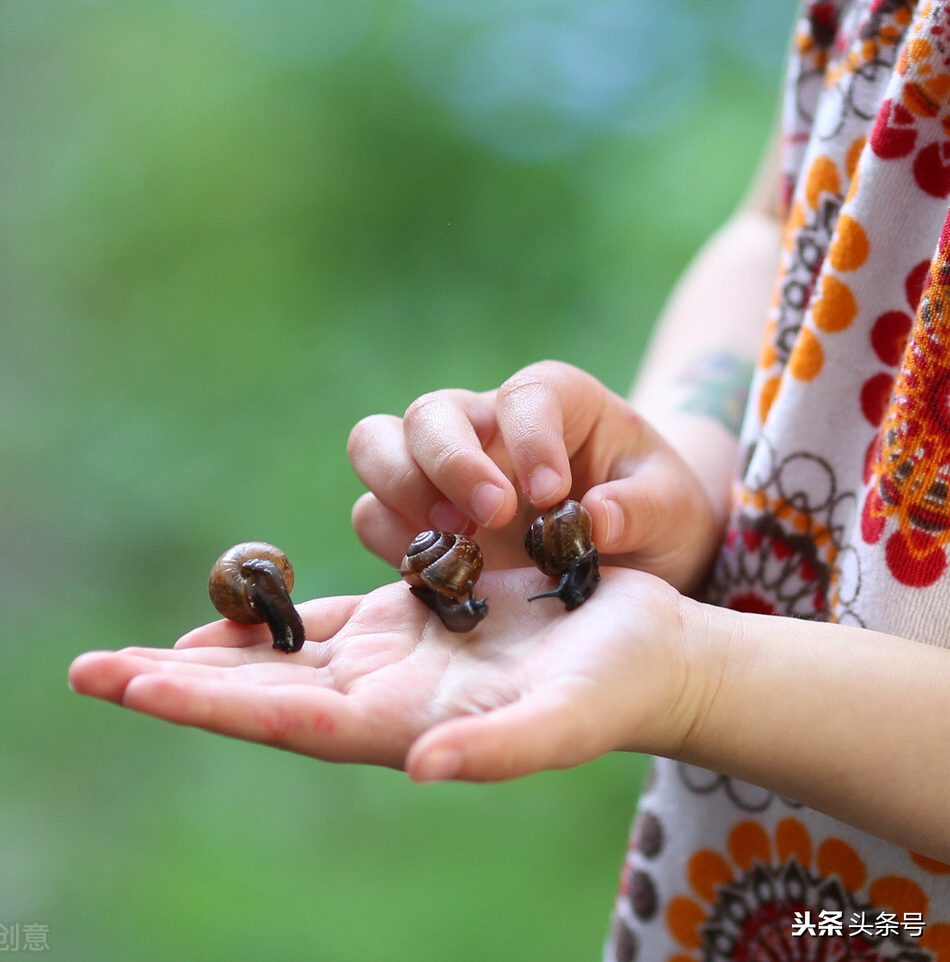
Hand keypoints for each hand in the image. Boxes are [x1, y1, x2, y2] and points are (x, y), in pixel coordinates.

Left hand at [68, 567, 695, 780]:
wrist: (643, 656)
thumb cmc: (616, 690)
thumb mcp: (566, 719)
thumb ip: (499, 750)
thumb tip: (422, 769)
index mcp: (403, 724)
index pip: (285, 716)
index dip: (208, 702)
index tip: (130, 686)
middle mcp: (383, 697)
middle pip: (259, 692)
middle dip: (176, 685)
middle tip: (87, 674)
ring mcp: (393, 659)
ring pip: (279, 658)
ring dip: (206, 655)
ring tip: (130, 656)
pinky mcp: (412, 621)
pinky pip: (324, 622)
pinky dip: (272, 621)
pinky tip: (233, 612)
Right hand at [347, 360, 720, 590]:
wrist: (630, 552)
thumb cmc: (651, 513)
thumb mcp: (672, 508)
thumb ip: (643, 508)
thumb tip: (596, 520)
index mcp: (552, 402)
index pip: (524, 397)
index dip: (532, 438)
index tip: (556, 495)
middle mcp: (484, 426)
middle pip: (430, 413)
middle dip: (449, 461)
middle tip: (493, 516)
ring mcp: (441, 470)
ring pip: (376, 446)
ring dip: (400, 490)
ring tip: (455, 542)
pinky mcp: (417, 518)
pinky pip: (373, 515)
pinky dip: (393, 541)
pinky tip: (440, 573)